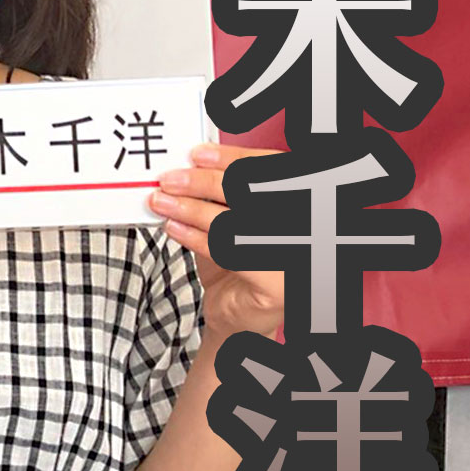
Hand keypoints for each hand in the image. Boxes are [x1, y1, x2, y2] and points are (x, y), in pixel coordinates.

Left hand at [148, 144, 285, 337]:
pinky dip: (195, 236)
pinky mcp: (278, 286)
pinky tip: (173, 227)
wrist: (238, 316)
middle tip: (169, 180)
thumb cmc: (237, 263)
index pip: (271, 170)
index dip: (234, 158)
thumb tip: (187, 166)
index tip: (197, 154)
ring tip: (161, 202)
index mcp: (300, 203)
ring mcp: (297, 258)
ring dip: (192, 209)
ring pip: (235, 222)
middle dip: (204, 182)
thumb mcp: (229, 219)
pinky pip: (229, 251)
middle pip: (252, 193)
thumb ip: (219, 194)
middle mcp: (308, 228)